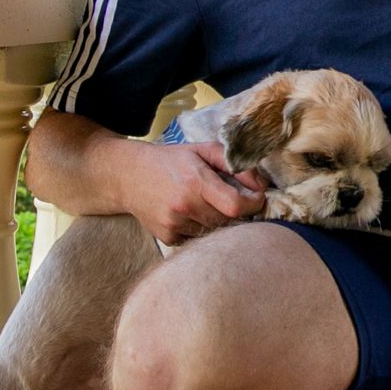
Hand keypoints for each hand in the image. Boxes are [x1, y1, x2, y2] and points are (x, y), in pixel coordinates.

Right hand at [128, 140, 265, 245]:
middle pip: (229, 221)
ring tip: (208, 204)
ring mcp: (174, 225)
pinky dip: (202, 229)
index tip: (256, 198)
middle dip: (238, 211)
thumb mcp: (203, 150)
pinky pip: (198, 239)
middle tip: (232, 198)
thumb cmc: (171, 161)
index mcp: (195, 182)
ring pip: (215, 232)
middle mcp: (184, 206)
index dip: (253, 204)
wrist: (129, 176)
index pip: (236, 205)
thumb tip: (261, 185)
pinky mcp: (168, 238)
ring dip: (219, 220)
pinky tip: (191, 214)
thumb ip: (235, 164)